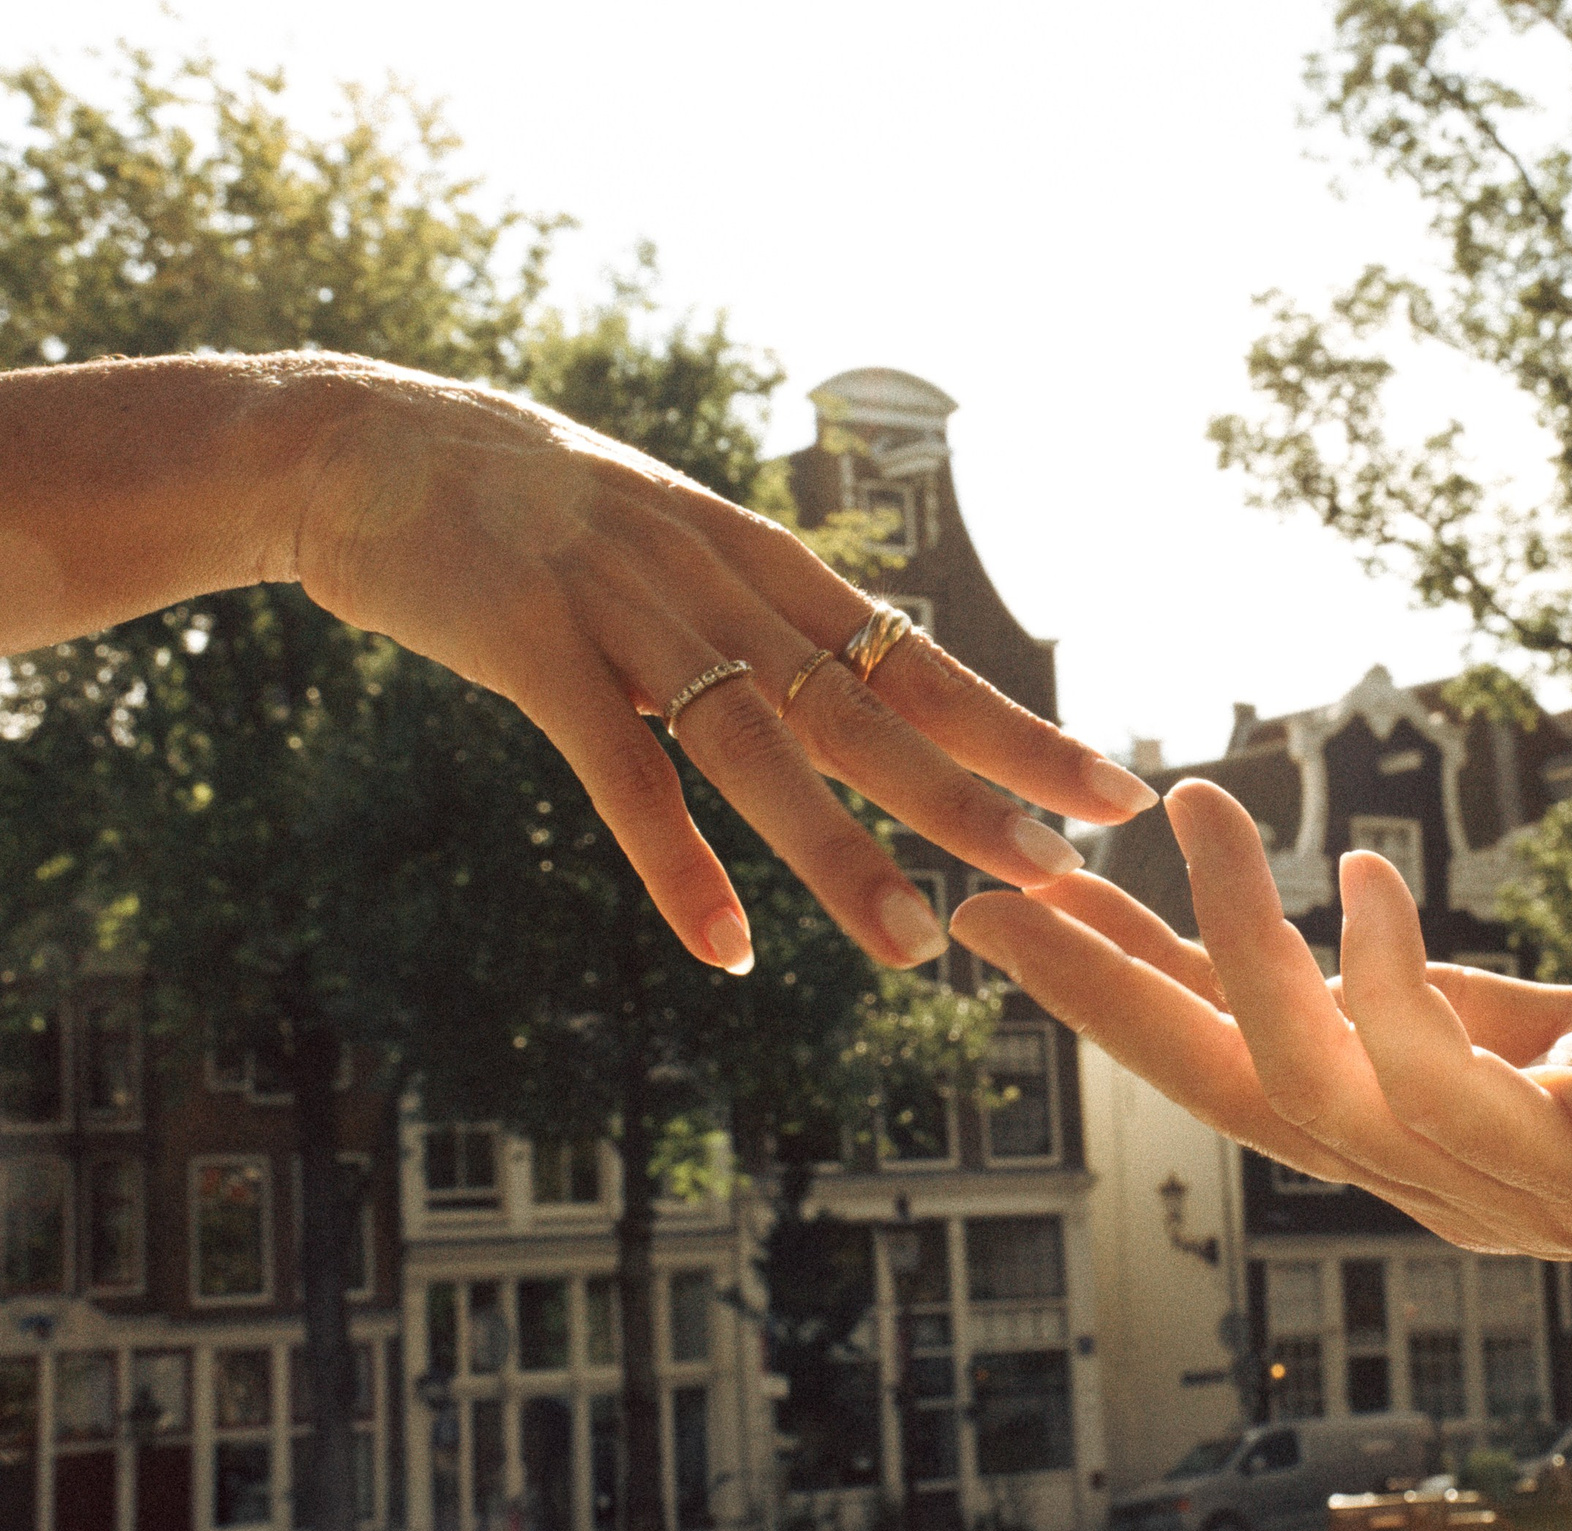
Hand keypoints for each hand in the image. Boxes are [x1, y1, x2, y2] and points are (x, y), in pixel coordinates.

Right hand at [279, 357, 1155, 970]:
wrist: (363, 443)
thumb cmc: (533, 509)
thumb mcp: (672, 545)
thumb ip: (756, 620)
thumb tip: (854, 694)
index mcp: (762, 560)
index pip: (916, 660)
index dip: (1017, 731)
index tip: (1108, 791)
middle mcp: (717, 580)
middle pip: (865, 707)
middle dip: (971, 795)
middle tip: (1062, 875)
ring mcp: (627, 610)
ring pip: (756, 747)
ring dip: (838, 851)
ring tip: (913, 944)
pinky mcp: (531, 646)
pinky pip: (618, 771)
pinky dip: (674, 863)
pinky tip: (723, 947)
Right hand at [952, 779, 1571, 1306]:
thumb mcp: (1556, 1031)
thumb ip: (1440, 1007)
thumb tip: (1333, 941)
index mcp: (1420, 1137)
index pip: (1236, 1065)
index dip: (1119, 995)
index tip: (1018, 910)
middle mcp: (1438, 1180)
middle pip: (1228, 1093)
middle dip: (1102, 996)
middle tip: (996, 891)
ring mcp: (1507, 1189)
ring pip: (1312, 1083)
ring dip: (1234, 945)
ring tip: (1193, 806)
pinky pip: (1447, 1079)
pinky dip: (1381, 981)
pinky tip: (1357, 876)